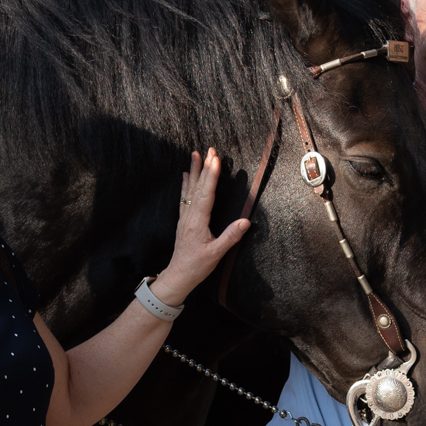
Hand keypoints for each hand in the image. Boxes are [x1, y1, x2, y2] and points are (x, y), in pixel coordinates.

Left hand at [149, 149, 249, 304]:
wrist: (178, 275)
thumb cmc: (197, 266)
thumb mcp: (217, 254)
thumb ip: (231, 237)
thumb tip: (246, 221)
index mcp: (198, 221)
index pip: (206, 194)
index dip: (212, 176)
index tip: (215, 159)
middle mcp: (190, 216)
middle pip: (198, 187)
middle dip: (205, 167)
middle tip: (209, 149)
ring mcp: (185, 217)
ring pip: (190, 189)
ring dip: (194, 171)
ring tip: (195, 154)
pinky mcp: (184, 220)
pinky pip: (184, 197)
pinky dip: (185, 184)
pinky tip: (184, 175)